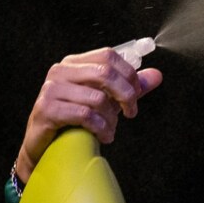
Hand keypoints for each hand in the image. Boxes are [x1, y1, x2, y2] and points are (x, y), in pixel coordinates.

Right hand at [14, 47, 163, 183]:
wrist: (47, 146)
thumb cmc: (76, 120)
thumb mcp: (107, 101)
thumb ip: (130, 87)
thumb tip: (157, 75)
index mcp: (74, 63)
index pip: (108, 55)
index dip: (129, 74)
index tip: (136, 95)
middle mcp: (60, 71)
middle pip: (105, 73)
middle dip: (125, 95)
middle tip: (130, 113)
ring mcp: (51, 89)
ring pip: (97, 98)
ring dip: (111, 118)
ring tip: (110, 129)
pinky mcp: (46, 109)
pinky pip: (85, 115)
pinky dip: (101, 128)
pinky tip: (103, 136)